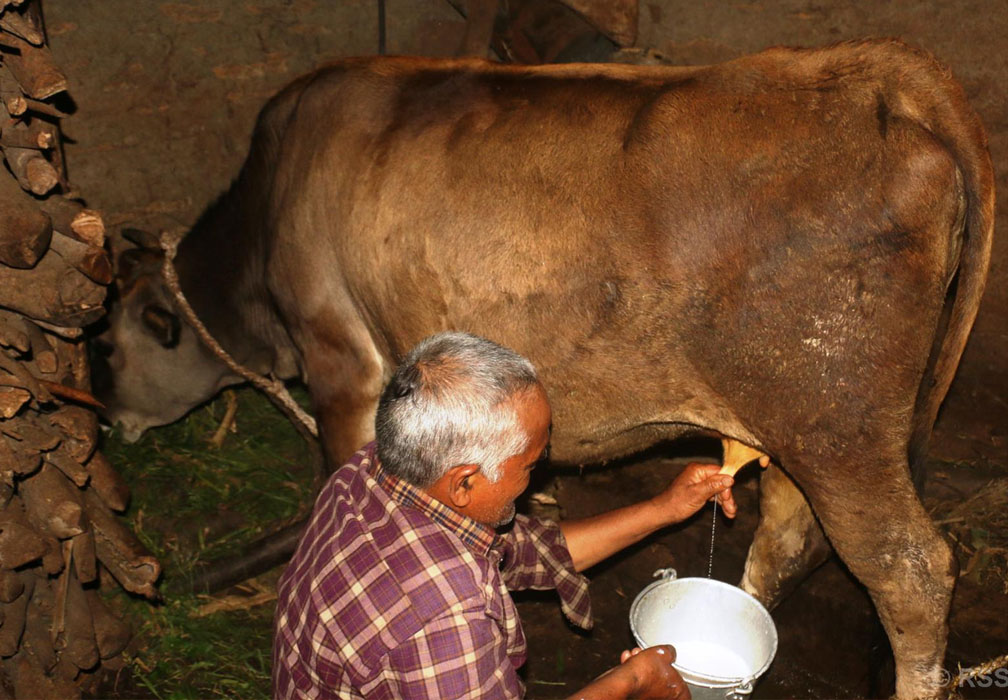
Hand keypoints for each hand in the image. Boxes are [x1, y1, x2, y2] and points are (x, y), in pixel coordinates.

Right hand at [569, 646, 688, 699]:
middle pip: (663, 679)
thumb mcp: (663, 653)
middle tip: (649, 655)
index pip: (682, 684)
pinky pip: (637, 683)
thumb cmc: (645, 673)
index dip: (674, 670)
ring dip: (642, 665)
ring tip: (636, 655)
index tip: (668, 663)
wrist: (623, 681)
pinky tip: (629, 660)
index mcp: (679, 694)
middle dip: (653, 664)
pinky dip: (633, 672)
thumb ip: (671, 652)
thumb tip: (670, 651)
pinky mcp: (636, 697)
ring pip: (648, 679)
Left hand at [652, 463, 735, 522]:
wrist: (664, 513)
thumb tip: (730, 478)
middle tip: (731, 510)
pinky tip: (725, 511)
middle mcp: (699, 474)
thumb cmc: (676, 503)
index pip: (719, 473)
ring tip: (730, 514)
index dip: (726, 486)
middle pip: (721, 482)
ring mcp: (699, 482)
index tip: (728, 499)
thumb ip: (713, 486)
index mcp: (697, 470)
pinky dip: (719, 503)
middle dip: (727, 497)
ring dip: (725, 502)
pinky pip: (713, 494)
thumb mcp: (697, 495)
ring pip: (719, 489)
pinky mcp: (699, 490)